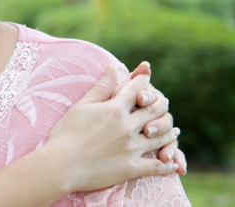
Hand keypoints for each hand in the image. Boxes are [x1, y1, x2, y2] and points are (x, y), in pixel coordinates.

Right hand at [40, 64, 180, 192]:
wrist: (61, 165)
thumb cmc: (66, 134)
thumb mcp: (81, 106)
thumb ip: (101, 87)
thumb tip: (113, 67)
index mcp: (115, 109)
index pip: (137, 90)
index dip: (143, 81)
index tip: (146, 77)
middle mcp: (127, 127)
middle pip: (154, 111)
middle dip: (161, 104)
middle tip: (164, 103)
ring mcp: (132, 148)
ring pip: (161, 137)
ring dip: (169, 131)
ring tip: (174, 130)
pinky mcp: (132, 168)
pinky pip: (157, 166)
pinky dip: (167, 163)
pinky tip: (172, 162)